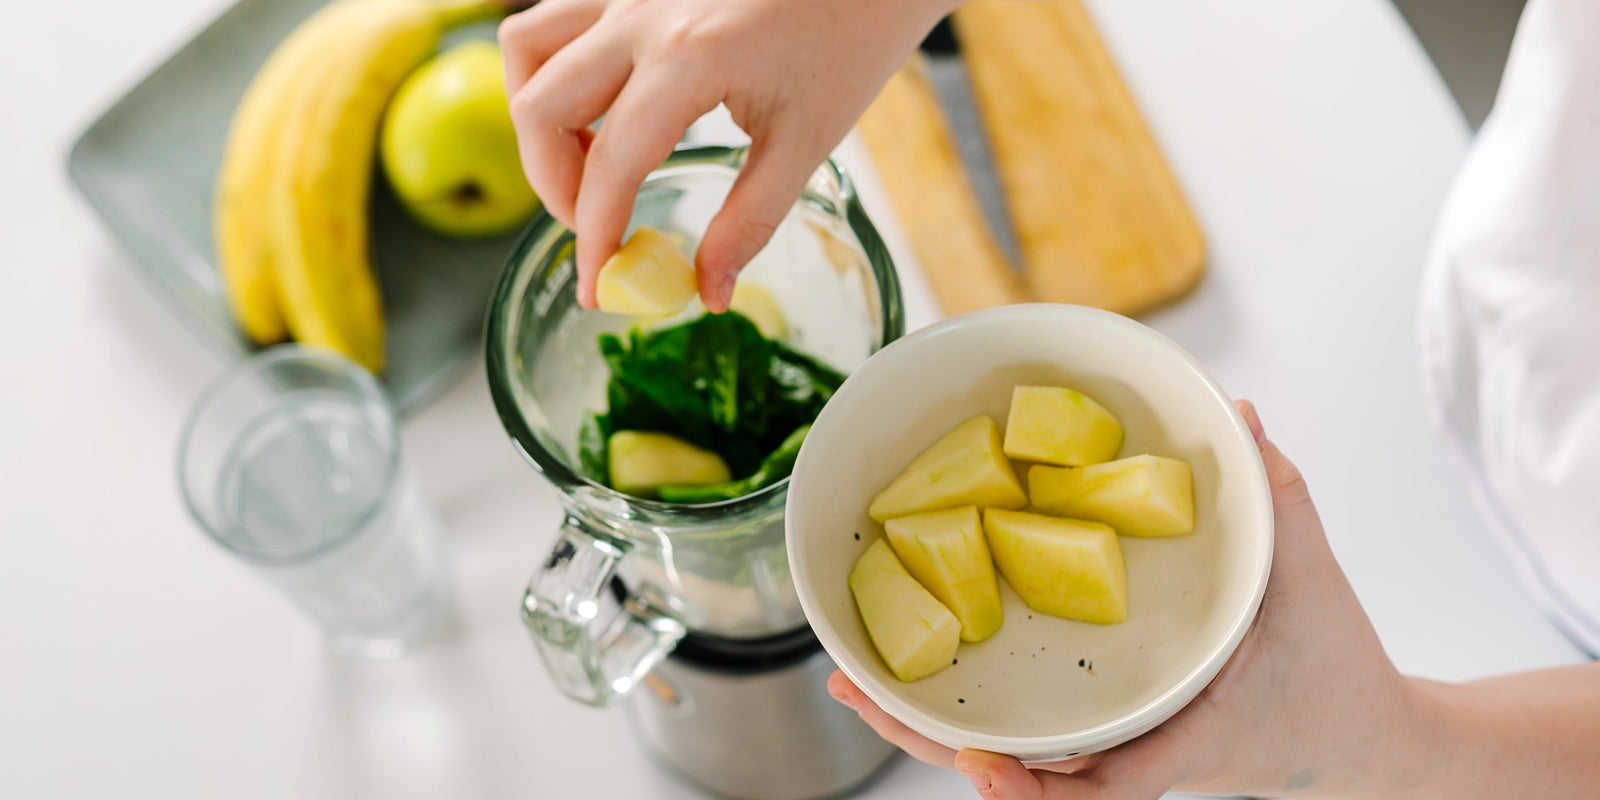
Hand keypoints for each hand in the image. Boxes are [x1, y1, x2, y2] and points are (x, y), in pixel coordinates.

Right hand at [500, 0, 952, 310]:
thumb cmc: (853, 38)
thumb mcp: (808, 141)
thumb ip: (749, 221)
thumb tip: (707, 291)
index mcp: (689, 58)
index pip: (610, 165)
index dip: (592, 237)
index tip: (596, 288)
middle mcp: (642, 14)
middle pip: (540, 107)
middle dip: (552, 185)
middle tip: (592, 227)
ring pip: (528, 48)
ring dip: (539, 118)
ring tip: (587, 163)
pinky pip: (557, 15)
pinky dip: (554, 66)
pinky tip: (601, 105)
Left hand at [828, 400, 1424, 798]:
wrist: (1365, 745)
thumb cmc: (1342, 679)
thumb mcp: (1317, 585)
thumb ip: (1279, 501)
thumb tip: (1240, 414)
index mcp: (1190, 734)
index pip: (1112, 785)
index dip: (1036, 789)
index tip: (978, 762)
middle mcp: (1143, 752)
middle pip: (1025, 779)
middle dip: (932, 740)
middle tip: (851, 691)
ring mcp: (1122, 750)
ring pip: (1014, 760)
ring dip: (932, 726)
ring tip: (855, 684)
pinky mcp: (1114, 736)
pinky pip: (1032, 734)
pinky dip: (971, 713)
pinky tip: (923, 678)